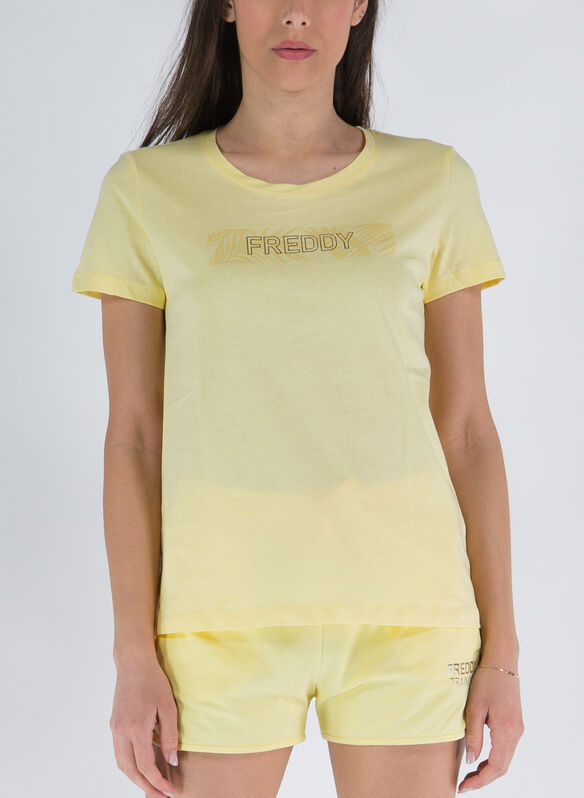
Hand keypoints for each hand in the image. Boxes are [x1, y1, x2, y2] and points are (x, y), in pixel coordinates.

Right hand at [109, 655, 178, 797]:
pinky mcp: (114, 725)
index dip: (157, 782)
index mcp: (136, 729)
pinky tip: (141, 767)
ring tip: (152, 785)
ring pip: (122, 764)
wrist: (133, 663)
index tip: (169, 791)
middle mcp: (121, 732)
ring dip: (136, 778)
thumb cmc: (153, 681)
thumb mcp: (168, 707)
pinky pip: (119, 753)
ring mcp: (115, 729)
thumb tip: (172, 761)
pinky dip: (129, 765)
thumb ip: (170, 736)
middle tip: (161, 796)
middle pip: (130, 771)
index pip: (145, 766)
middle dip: (146, 786)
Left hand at [458, 666, 523, 792]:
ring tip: (470, 774)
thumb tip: (471, 761)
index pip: (495, 767)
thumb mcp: (474, 707)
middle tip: (464, 784)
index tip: (463, 787)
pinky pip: (507, 749)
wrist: (502, 661)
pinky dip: (495, 759)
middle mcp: (516, 733)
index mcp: (506, 731)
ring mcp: (518, 729)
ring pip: (505, 759)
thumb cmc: (486, 680)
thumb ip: (474, 735)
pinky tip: (481, 758)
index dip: (480, 781)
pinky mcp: (515, 724)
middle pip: (502, 767)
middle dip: (484, 779)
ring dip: (489, 770)